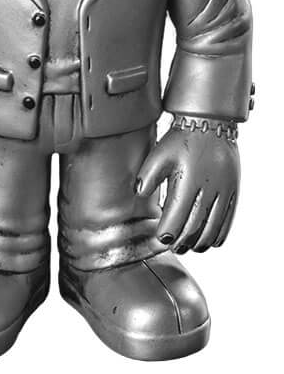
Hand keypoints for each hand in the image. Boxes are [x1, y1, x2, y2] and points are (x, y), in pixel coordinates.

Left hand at [136, 118, 239, 252]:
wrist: (209, 125)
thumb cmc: (180, 140)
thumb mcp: (159, 154)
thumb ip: (148, 175)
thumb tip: (138, 193)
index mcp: (188, 180)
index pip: (177, 215)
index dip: (169, 232)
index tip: (161, 240)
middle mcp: (208, 189)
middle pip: (196, 226)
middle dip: (183, 241)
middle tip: (174, 248)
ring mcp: (224, 192)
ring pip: (213, 227)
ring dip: (201, 242)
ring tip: (189, 247)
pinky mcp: (233, 192)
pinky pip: (228, 220)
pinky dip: (219, 234)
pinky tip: (210, 241)